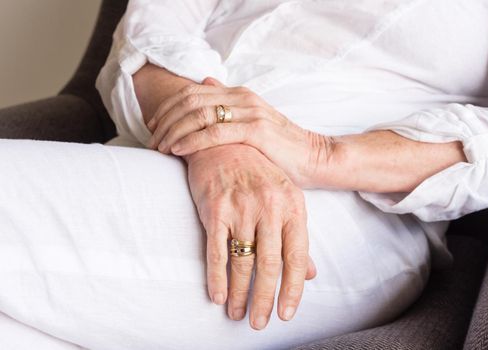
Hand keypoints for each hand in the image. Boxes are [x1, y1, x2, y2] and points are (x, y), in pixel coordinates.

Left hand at [147, 78, 334, 187]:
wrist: (314, 158)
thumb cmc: (280, 146)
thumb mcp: (252, 120)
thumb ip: (228, 103)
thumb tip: (206, 82)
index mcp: (239, 94)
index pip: (192, 93)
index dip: (167, 108)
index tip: (153, 126)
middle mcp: (242, 98)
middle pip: (190, 101)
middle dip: (165, 120)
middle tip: (151, 139)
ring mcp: (250, 112)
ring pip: (199, 114)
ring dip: (173, 130)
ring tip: (159, 146)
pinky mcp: (257, 131)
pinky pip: (215, 132)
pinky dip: (192, 140)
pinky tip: (177, 149)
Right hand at [184, 144, 316, 329]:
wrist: (223, 142)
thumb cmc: (257, 173)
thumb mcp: (284, 199)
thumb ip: (296, 237)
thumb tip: (310, 274)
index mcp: (292, 205)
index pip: (297, 256)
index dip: (292, 289)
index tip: (286, 314)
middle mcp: (270, 207)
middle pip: (270, 264)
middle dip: (264, 299)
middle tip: (259, 322)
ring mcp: (242, 207)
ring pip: (242, 262)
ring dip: (238, 293)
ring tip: (236, 313)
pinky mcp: (215, 209)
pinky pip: (216, 251)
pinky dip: (216, 277)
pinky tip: (216, 295)